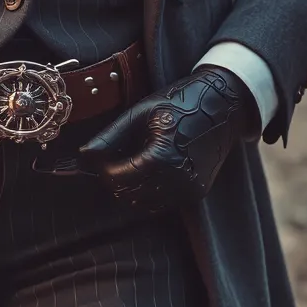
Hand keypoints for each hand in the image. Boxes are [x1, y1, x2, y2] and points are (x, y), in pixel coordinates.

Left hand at [76, 66, 261, 215]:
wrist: (223, 106)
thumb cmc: (179, 103)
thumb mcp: (141, 113)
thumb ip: (110, 136)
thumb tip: (83, 155)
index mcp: (162, 158)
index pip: (119, 179)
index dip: (103, 170)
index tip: (96, 157)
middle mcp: (178, 181)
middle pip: (130, 195)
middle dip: (115, 179)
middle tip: (112, 157)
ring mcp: (189, 191)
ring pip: (144, 203)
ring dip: (131, 187)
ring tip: (132, 159)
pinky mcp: (196, 194)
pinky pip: (162, 202)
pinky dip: (149, 190)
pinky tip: (149, 167)